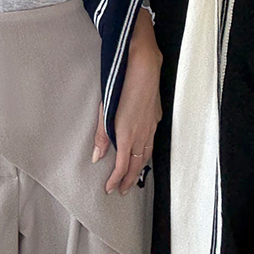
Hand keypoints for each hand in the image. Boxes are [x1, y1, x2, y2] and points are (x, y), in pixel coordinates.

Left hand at [92, 8, 161, 193]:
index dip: (116, 179)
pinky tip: (143, 152)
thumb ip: (101, 133)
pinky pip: (152, 141)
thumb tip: (97, 156)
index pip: (122, 165)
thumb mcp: (105, 106)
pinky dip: (146, 153)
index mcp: (128, 132)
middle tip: (122, 191)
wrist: (143, 61)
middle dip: (129, 179)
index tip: (110, 189)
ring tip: (133, 177)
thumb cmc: (121, 81)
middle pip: (137, 164)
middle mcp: (143, 132)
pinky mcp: (156, 115)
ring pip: (147, 154)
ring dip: (139, 168)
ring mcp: (152, 124)